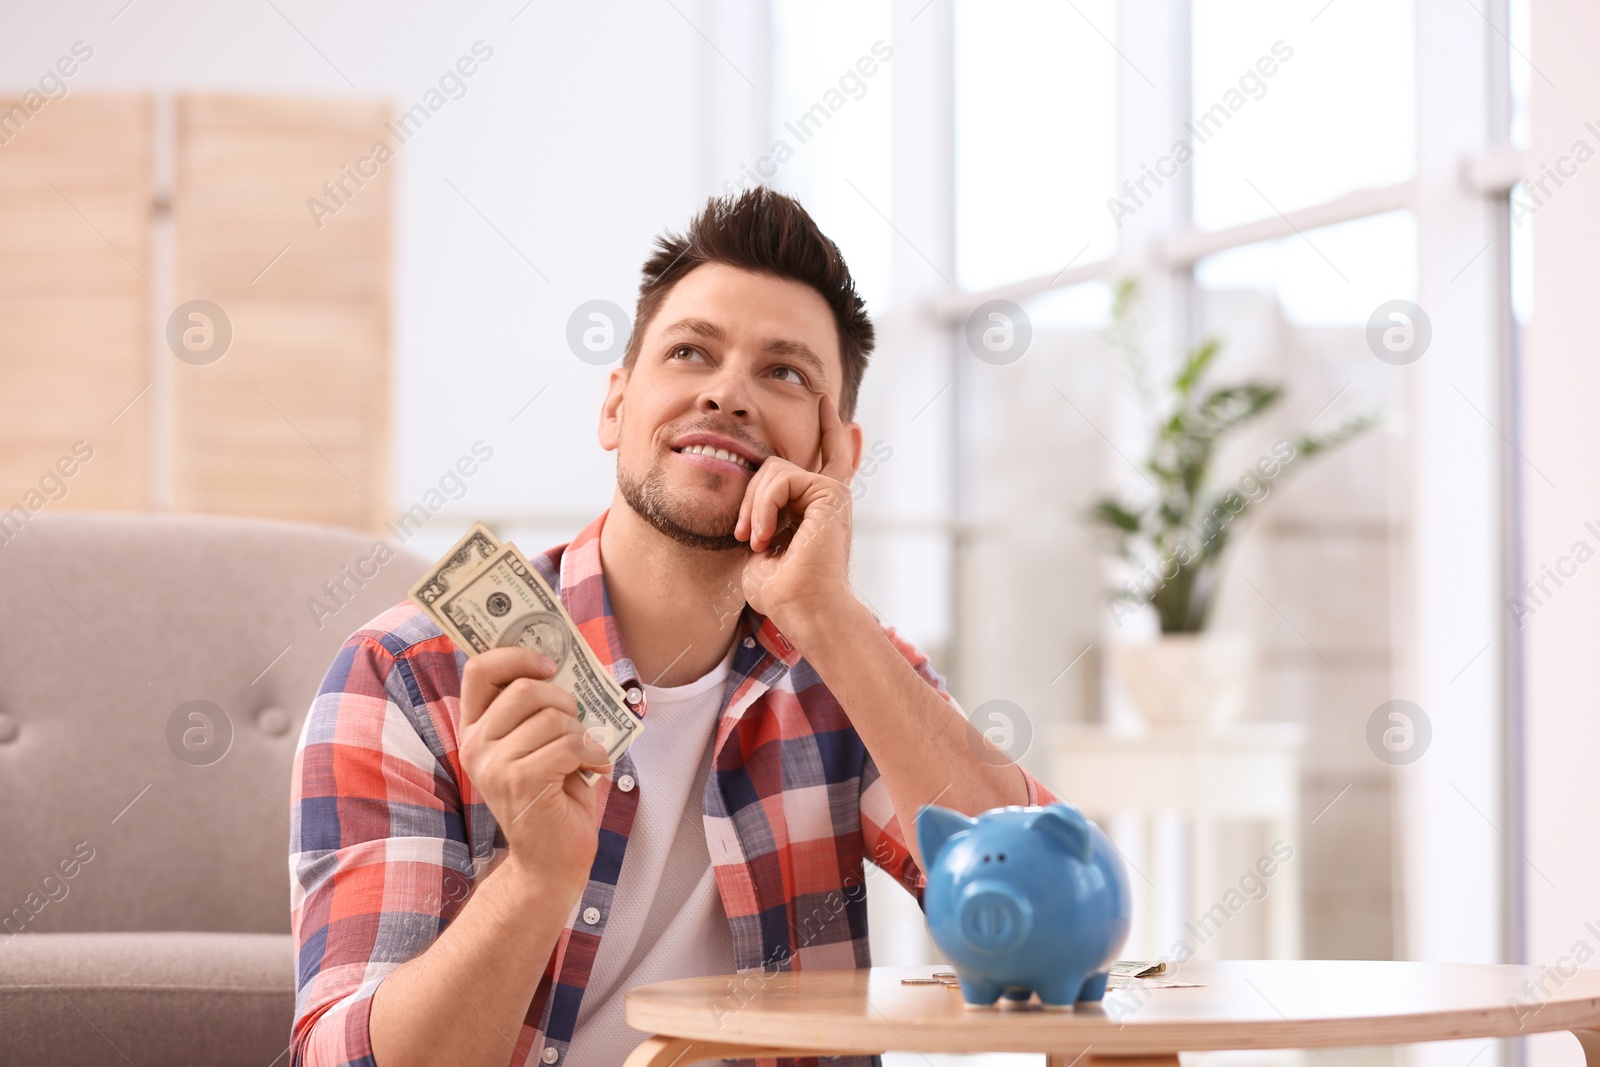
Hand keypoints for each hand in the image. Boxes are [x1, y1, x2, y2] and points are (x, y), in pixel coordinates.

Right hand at [458, 647, 611, 902]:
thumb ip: (538, 709)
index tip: (550, 665)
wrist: (551, 860)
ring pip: (552, 717)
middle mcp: (476, 745)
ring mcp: (494, 765)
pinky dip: (592, 753)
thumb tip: (564, 662)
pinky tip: (594, 768)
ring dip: (581, 732)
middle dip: (565, 699)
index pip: (479, 669)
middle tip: (577, 725)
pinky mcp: (520, 781)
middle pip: (525, 688)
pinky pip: (567, 744)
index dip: (517, 656)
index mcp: (475, 729)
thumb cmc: (553, 797)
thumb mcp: (539, 745)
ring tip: (582, 755)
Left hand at [734, 393, 856, 638]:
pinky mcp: (829, 492)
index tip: (825, 398)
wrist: (804, 610)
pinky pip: (781, 478)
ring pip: (774, 468)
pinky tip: (764, 537)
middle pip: (780, 463)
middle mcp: (829, 496)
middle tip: (746, 537)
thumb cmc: (782, 592)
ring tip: (755, 541)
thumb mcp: (762, 547)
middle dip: (752, 496)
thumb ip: (761, 516)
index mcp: (817, 509)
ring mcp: (831, 493)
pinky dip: (763, 506)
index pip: (824, 457)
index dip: (827, 427)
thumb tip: (754, 501)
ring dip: (753, 506)